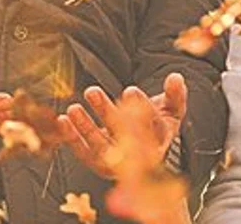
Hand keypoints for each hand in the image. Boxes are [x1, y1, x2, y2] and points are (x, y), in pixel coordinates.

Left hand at [57, 72, 187, 177]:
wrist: (147, 151)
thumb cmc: (157, 126)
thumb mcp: (172, 110)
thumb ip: (175, 95)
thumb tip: (176, 78)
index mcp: (159, 142)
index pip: (152, 129)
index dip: (142, 110)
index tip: (131, 91)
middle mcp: (138, 157)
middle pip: (123, 139)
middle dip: (107, 114)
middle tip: (93, 92)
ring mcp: (118, 162)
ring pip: (101, 148)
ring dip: (85, 127)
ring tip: (74, 108)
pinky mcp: (99, 163)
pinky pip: (84, 153)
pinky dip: (72, 138)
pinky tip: (63, 121)